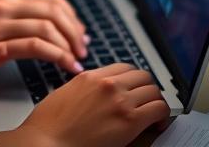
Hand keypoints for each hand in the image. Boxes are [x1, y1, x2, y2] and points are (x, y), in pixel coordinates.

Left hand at [0, 0, 88, 81]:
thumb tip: (13, 51)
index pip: (38, 39)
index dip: (60, 55)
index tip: (72, 70)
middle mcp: (0, 7)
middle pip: (50, 17)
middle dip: (71, 38)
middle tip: (81, 59)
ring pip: (50, 3)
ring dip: (70, 21)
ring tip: (80, 43)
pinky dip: (60, 8)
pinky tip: (67, 22)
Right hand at [0, 64, 170, 146]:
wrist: (45, 142)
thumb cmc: (48, 126)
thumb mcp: (65, 94)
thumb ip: (84, 88)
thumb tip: (95, 93)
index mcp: (91, 76)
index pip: (124, 68)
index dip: (133, 80)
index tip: (135, 89)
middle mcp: (107, 84)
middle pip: (143, 76)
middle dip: (147, 89)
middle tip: (146, 102)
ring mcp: (120, 100)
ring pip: (154, 91)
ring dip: (155, 102)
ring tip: (153, 114)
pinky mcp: (129, 120)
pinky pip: (159, 109)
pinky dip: (162, 115)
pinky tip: (158, 123)